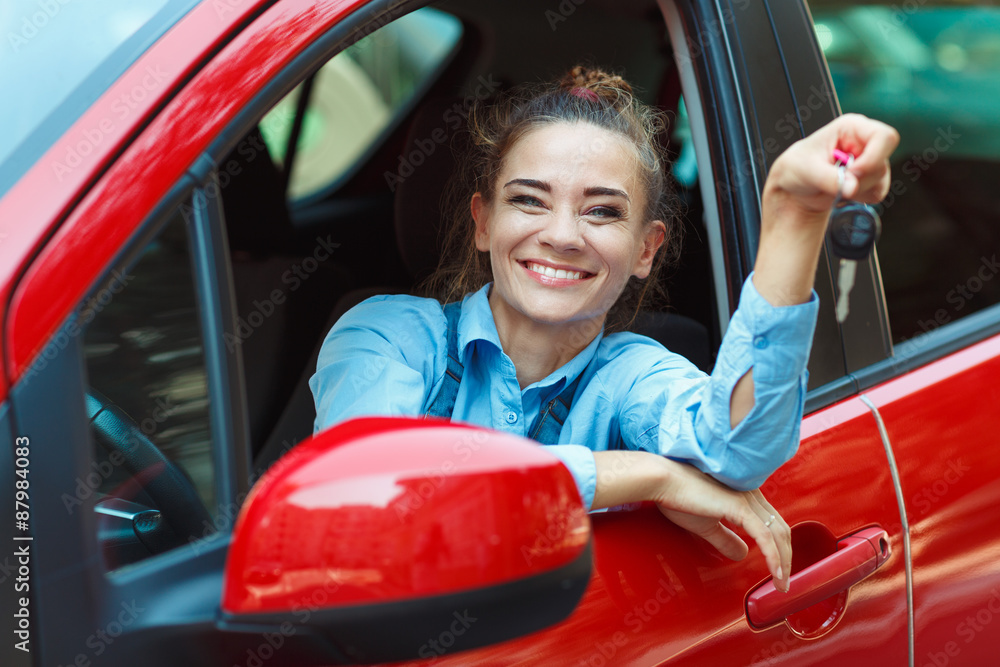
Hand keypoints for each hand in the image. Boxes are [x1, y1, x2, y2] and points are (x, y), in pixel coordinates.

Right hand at [651, 460, 791, 592]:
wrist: (662, 481)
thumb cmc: (678, 496)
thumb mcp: (706, 525)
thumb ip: (725, 539)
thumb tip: (743, 554)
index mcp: (745, 496)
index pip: (772, 525)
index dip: (779, 549)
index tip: (778, 571)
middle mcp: (751, 494)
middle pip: (781, 530)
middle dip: (787, 559)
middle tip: (784, 583)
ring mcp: (747, 499)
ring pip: (777, 535)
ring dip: (784, 562)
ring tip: (781, 584)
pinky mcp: (739, 507)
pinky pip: (764, 537)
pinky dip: (773, 557)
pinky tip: (775, 574)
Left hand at [765, 113, 899, 217]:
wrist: (795, 186)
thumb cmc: (797, 167)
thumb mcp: (806, 171)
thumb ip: (830, 179)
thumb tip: (852, 188)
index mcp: (851, 127)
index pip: (884, 136)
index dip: (873, 157)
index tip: (852, 172)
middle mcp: (865, 141)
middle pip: (882, 162)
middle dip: (860, 179)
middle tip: (836, 182)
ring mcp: (870, 160)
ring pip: (880, 180)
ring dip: (857, 190)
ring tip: (833, 185)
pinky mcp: (871, 178)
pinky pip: (877, 193)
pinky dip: (859, 197)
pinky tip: (841, 191)